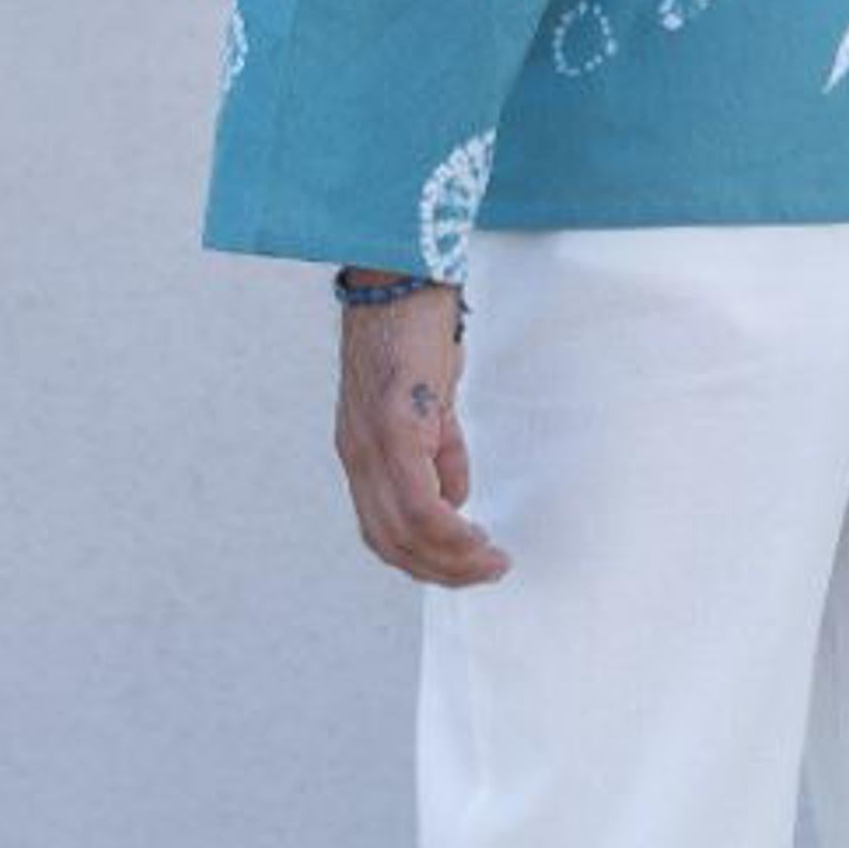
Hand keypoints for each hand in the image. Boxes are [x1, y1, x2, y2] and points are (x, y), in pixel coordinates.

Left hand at [332, 282, 511, 583]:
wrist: (400, 275)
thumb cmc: (416, 332)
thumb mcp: (429, 403)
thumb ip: (438, 452)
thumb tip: (455, 498)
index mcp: (360, 451)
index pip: (382, 531)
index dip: (424, 561)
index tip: (467, 567)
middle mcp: (357, 454)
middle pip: (391, 541)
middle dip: (443, 571)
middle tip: (488, 572)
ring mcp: (371, 442)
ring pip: (405, 530)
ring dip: (452, 558)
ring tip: (491, 561)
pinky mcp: (394, 425)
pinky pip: (419, 500)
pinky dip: (450, 529)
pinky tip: (476, 532)